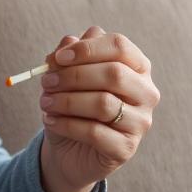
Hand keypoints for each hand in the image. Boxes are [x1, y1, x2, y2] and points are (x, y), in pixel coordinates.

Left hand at [38, 26, 158, 191]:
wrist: (71, 148)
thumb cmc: (74, 104)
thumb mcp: (66, 75)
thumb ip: (68, 56)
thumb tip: (68, 43)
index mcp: (136, 66)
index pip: (119, 46)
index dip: (88, 48)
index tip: (59, 57)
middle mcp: (146, 92)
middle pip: (114, 74)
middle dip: (74, 75)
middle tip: (46, 81)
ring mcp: (140, 122)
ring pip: (104, 103)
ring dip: (67, 100)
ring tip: (45, 102)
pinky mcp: (126, 148)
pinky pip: (95, 132)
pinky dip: (66, 124)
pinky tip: (50, 121)